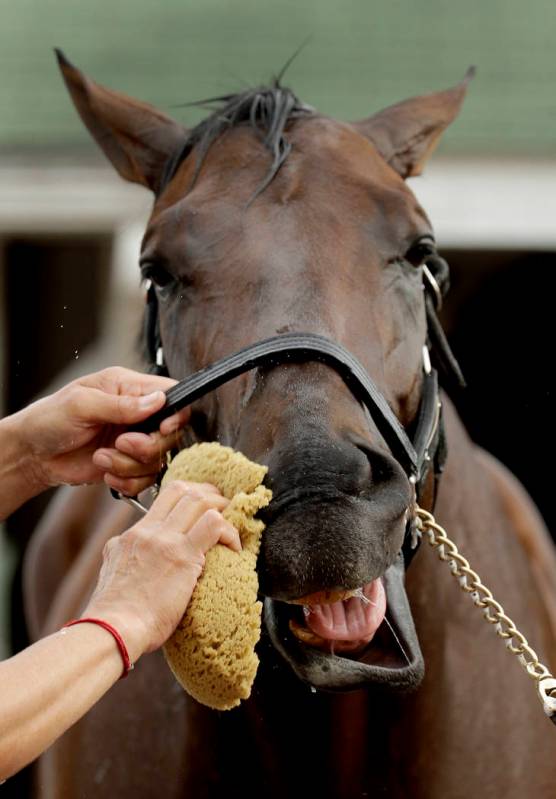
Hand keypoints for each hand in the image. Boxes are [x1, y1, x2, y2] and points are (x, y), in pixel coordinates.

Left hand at [10, 367, 188, 493]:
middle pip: (171, 433)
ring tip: (102, 457)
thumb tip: (157, 401)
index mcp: (128, 387)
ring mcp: (134, 440)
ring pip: (158, 460)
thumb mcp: (81, 404)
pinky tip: (105, 472)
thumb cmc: (49, 420)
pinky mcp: (129, 464)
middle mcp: (137, 413)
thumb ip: (120, 404)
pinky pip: (146, 479)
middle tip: (120, 444)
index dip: (176, 414)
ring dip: (129, 465)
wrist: (33, 455)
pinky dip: (127, 481)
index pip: (171, 394)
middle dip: (147, 446)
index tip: (162, 429)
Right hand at [83, 480, 240, 661]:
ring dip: (222, 508)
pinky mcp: (183, 556)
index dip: (188, 498)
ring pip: (200, 501)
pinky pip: (214, 525)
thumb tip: (134, 558)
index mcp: (131, 536)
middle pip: (182, 490)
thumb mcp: (112, 574)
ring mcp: (165, 541)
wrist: (114, 629)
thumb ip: (125, 558)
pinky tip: (234, 548)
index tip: (203, 508)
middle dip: (208, 494)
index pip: (163, 499)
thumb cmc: (116, 615)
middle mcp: (148, 531)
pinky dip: (229, 532)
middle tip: (223, 507)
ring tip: (232, 525)